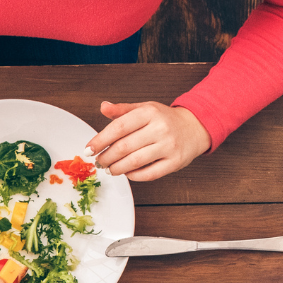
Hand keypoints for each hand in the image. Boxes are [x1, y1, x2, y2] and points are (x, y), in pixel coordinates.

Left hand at [85, 101, 210, 180]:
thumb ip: (122, 110)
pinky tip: (127, 173)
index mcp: (150, 112)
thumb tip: (103, 107)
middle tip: (99, 162)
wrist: (195, 127)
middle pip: (124, 147)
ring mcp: (169, 146)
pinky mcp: (175, 162)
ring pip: (134, 162)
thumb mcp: (144, 109)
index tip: (88, 150)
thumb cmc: (164, 119)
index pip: (119, 127)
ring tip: (110, 169)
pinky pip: (149, 174)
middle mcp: (160, 128)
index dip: (100, 140)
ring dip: (116, 169)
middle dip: (106, 158)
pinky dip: (133, 176)